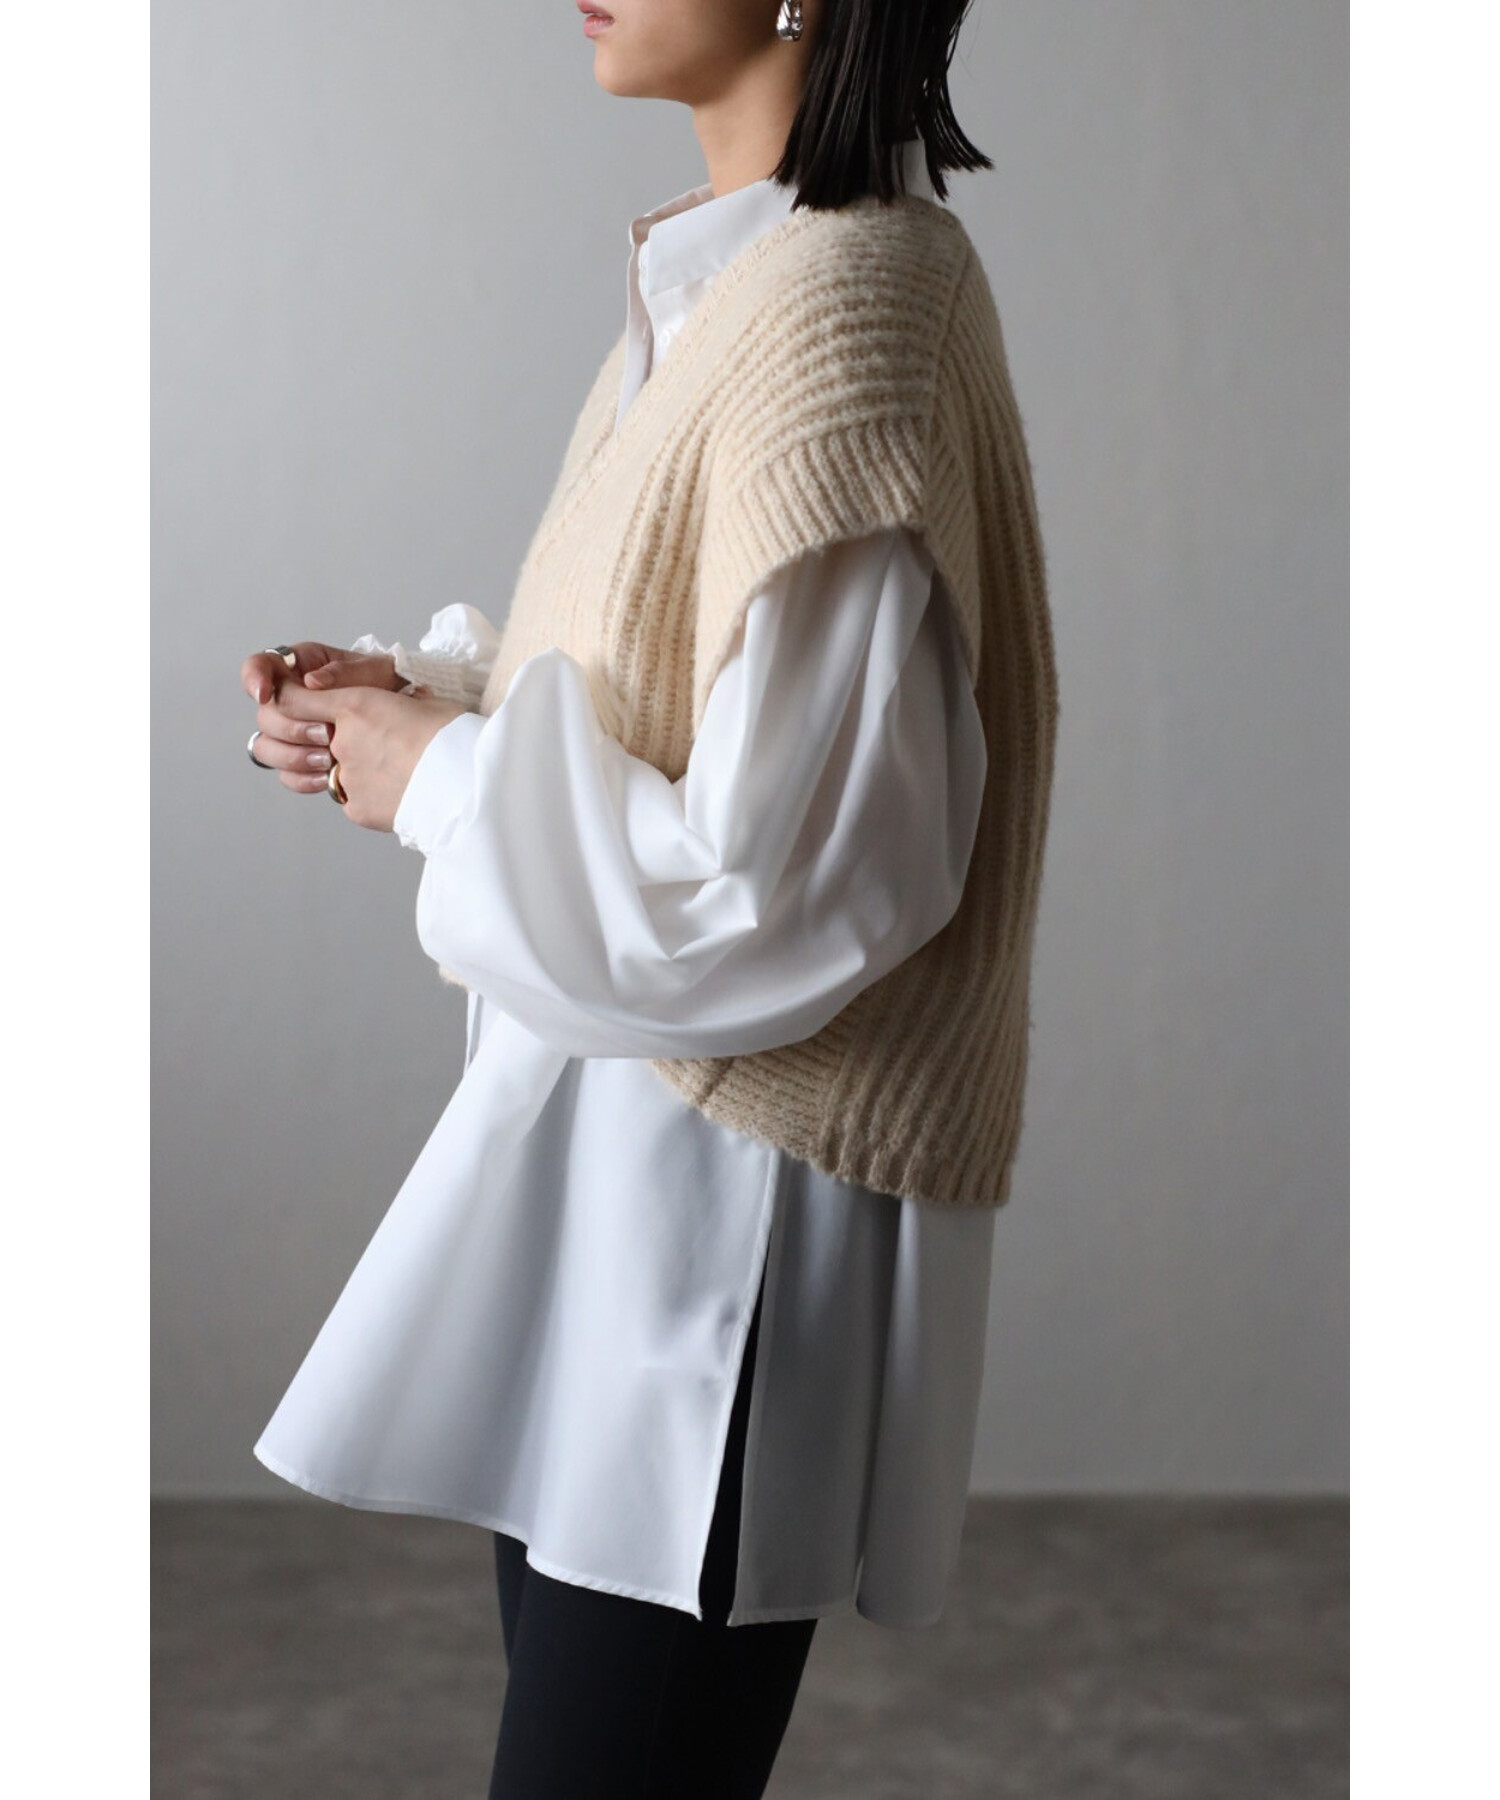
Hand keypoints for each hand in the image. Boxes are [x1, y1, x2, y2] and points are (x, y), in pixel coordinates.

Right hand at [241, 641, 405, 793]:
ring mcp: (294, 732)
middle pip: (264, 715)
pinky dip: (303, 779)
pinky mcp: (304, 760)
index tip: (265, 694)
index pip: (260, 666)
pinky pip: (286, 774)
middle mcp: (291, 699)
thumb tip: (312, 681)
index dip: (253, 678)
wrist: (409, 720)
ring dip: (294, 756)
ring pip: (266, 747)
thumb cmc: (391, 685)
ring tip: (330, 758)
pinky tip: (328, 776)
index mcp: (301, 667)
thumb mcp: (376, 670)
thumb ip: (345, 672)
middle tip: (326, 733)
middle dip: (292, 727)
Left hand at [262, 680, 468, 831]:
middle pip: (320, 739)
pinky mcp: (358, 809)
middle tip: (379, 745)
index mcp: (356, 706)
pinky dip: (373, 797)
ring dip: (360, 771)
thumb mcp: (426, 702)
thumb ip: (397, 702)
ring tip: (398, 771)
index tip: (295, 704)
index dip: (292, 701)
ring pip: (339, 772)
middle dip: (341, 741)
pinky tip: (402, 793)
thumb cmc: (456, 736)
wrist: (470, 783)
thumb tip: (406, 701)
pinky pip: (354, 800)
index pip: (296, 700)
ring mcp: (348, 778)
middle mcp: (342, 742)